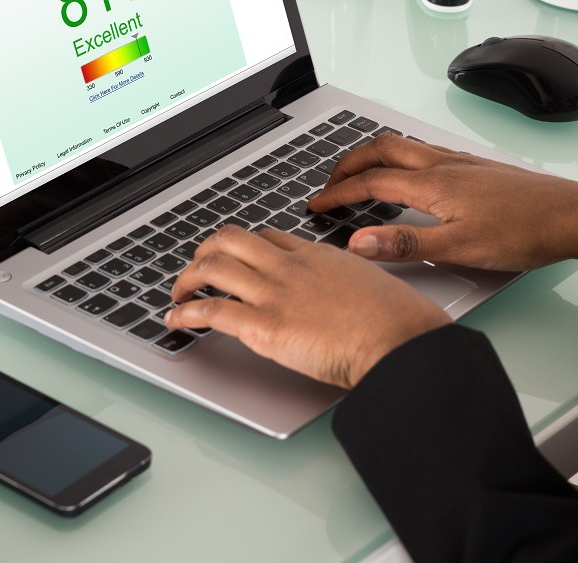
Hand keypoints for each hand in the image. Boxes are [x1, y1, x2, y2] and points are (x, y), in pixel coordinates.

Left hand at [166, 225, 449, 388]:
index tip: (234, 258)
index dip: (244, 246)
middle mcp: (291, 266)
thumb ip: (350, 283)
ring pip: (213, 266)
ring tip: (177, 293)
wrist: (401, 340)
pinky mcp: (265, 326)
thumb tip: (350, 297)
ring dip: (186, 279)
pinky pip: (211, 310)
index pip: (269, 237)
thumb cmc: (400, 322)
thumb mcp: (373, 284)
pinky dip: (185, 314)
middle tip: (197, 269)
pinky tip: (176, 321)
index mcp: (318, 256)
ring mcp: (275, 293)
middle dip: (205, 251)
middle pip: (232, 240)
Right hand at [309, 133, 577, 271]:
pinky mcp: (475, 167)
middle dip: (348, 163)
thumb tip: (359, 242)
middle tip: (329, 184)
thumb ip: (406, 245)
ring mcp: (460, 162)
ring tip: (359, 177)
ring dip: (373, 157)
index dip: (338, 194)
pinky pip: (423, 153)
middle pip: (381, 150)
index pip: (371, 182)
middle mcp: (443, 164)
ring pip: (403, 148)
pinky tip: (409, 179)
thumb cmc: (526, 232)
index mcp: (434, 184)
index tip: (317, 206)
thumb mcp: (461, 248)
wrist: (573, 216)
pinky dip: (399, 160)